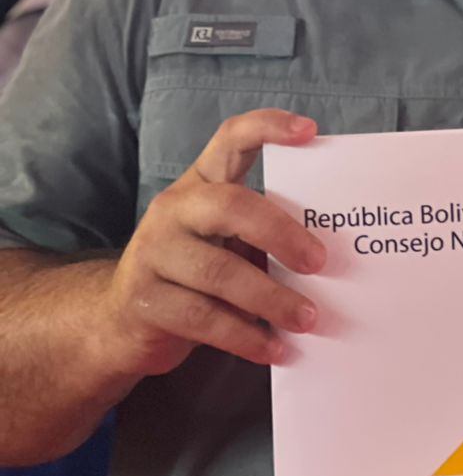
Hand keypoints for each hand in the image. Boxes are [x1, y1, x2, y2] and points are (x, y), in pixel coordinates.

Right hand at [99, 109, 324, 377]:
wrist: (120, 321)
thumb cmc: (194, 272)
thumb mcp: (225, 240)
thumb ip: (263, 234)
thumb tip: (330, 255)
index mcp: (201, 182)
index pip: (231, 138)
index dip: (269, 127)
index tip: (311, 131)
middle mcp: (174, 208)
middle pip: (231, 206)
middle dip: (282, 234)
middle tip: (320, 262)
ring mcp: (154, 252)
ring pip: (220, 272)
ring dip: (272, 299)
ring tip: (308, 318)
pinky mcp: (145, 300)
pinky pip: (204, 318)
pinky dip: (247, 336)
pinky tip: (275, 348)